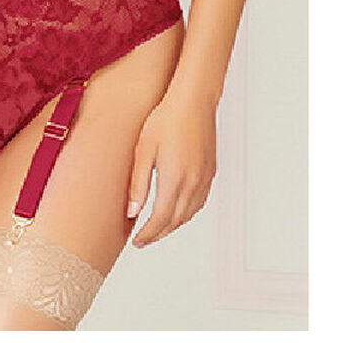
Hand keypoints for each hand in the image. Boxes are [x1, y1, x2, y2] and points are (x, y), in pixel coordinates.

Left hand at [126, 94, 216, 247]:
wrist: (193, 100)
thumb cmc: (165, 119)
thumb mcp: (144, 149)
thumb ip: (138, 183)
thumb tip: (132, 212)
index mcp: (174, 179)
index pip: (160, 219)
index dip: (148, 234)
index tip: (136, 242)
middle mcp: (193, 183)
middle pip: (176, 221)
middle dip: (159, 234)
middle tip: (143, 239)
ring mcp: (204, 178)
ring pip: (189, 213)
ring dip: (173, 225)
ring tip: (157, 228)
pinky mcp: (210, 171)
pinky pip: (200, 201)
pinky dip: (187, 212)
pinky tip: (178, 210)